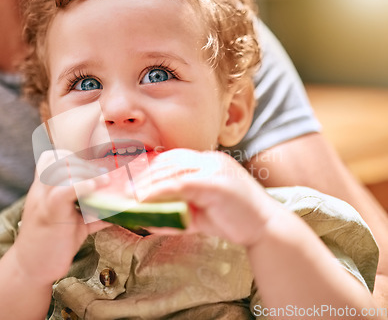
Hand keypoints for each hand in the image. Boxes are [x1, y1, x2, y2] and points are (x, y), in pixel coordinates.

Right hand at [11, 150, 110, 284]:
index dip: (72, 157)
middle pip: (56, 158)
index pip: (51, 157)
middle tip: (102, 176)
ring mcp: (43, 200)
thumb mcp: (76, 223)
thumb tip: (118, 209)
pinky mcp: (50, 214)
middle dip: (82, 162)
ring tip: (104, 181)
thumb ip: (93, 212)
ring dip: (85, 171)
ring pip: (59, 169)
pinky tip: (97, 187)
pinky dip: (83, 185)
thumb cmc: (54, 243)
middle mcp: (41, 190)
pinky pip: (64, 191)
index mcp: (44, 189)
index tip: (92, 169)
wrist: (31, 268)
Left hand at [135, 149, 281, 245]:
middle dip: (143, 175)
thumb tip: (150, 216)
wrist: (266, 229)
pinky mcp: (215, 182)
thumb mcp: (201, 213)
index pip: (173, 159)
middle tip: (123, 188)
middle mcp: (211, 160)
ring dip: (147, 184)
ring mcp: (214, 169)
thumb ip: (178, 210)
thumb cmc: (234, 221)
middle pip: (168, 162)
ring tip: (128, 196)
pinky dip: (159, 192)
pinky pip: (179, 184)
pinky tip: (145, 200)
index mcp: (209, 162)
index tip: (132, 180)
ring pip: (171, 171)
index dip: (150, 169)